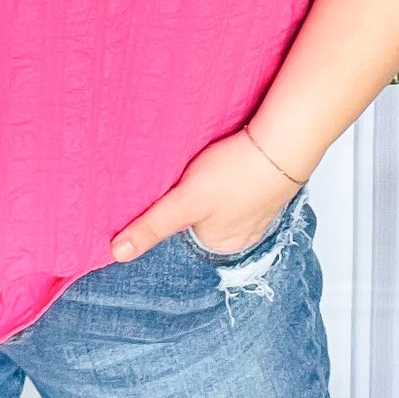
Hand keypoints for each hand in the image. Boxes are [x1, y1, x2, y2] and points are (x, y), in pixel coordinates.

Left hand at [110, 128, 304, 260]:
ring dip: (209, 182)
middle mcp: (239, 234)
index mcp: (219, 245)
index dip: (170, 207)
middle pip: (199, 214)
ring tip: (206, 164)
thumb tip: (117, 253)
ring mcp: (255, 210)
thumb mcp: (185, 202)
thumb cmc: (237, 173)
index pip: (180, 229)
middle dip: (190, 194)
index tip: (167, 188)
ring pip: (218, 197)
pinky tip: (225, 159)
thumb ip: (152, 227)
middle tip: (186, 171)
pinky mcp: (263, 184)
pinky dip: (229, 172)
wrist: (281, 144)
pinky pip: (237, 183)